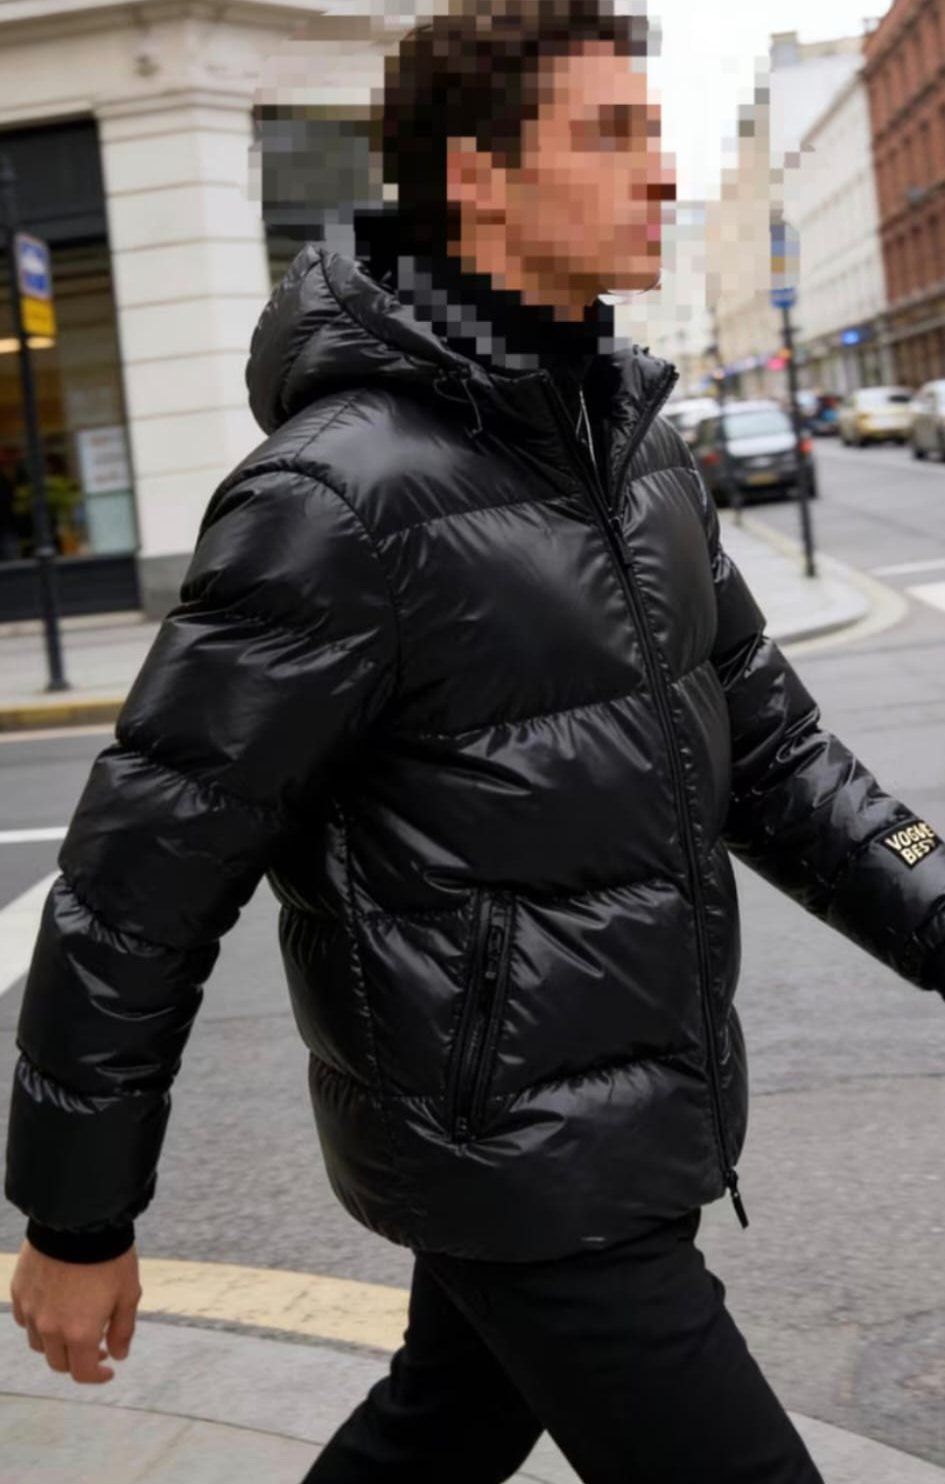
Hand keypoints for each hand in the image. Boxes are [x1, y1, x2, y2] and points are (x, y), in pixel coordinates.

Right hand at [9, 1237, 141, 1383]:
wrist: (78, 1221)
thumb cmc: (109, 1256)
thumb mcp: (128, 1293)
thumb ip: (123, 1329)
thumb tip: (118, 1355)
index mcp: (79, 1333)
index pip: (82, 1373)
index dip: (97, 1376)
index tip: (108, 1369)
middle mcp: (50, 1328)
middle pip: (59, 1363)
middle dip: (78, 1361)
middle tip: (95, 1346)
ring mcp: (32, 1311)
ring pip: (39, 1344)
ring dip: (57, 1343)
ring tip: (73, 1326)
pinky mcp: (19, 1292)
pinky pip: (26, 1320)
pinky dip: (38, 1323)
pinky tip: (54, 1309)